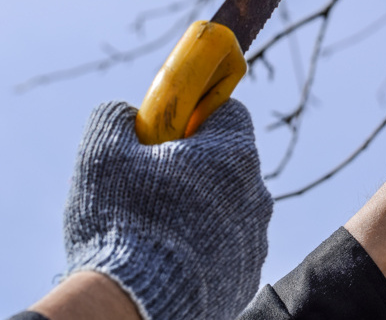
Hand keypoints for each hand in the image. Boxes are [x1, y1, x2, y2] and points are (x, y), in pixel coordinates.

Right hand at [64, 99, 272, 319]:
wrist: (134, 307)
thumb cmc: (121, 224)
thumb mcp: (102, 156)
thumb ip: (117, 119)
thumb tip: (128, 114)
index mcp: (233, 153)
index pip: (228, 112)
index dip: (195, 116)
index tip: (169, 133)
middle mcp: (256, 192)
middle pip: (228, 162)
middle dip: (195, 166)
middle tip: (152, 185)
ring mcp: (256, 236)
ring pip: (229, 206)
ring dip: (201, 208)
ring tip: (158, 229)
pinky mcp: (248, 273)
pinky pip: (228, 246)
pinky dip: (205, 246)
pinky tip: (171, 257)